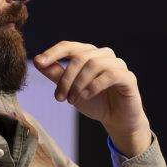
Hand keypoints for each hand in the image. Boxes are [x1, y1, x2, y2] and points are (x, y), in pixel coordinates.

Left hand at [33, 42, 149, 155]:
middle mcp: (105, 55)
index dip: (54, 53)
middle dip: (66, 78)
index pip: (69, 46)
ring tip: (72, 100)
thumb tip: (37, 61)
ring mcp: (118, 65)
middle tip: (59, 98)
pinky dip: (95, 85)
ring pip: (94, 64)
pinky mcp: (128, 78)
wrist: (117, 120)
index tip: (40, 62)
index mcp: (90, 54)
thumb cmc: (95, 102)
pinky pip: (111, 75)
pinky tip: (86, 96)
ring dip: (79, 83)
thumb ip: (56, 74)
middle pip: (80, 57)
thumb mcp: (71, 89)